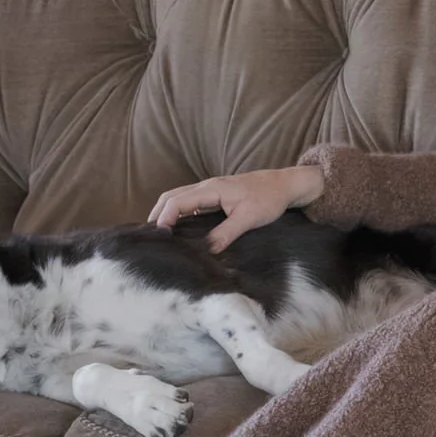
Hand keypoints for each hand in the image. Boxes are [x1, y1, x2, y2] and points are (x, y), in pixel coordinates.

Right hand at [147, 165, 321, 253]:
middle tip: (150, 237)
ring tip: (159, 233)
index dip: (164, 218)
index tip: (159, 237)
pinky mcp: (216, 194)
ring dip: (166, 212)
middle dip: (157, 214)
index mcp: (211, 189)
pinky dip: (178, 211)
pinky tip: (179, 227)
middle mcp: (207, 186)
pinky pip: (189, 200)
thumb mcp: (248, 218)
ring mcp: (210, 189)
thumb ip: (226, 233)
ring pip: (179, 197)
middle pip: (171, 197)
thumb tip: (207, 251)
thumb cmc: (269, 198)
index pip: (177, 202)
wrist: (285, 185)